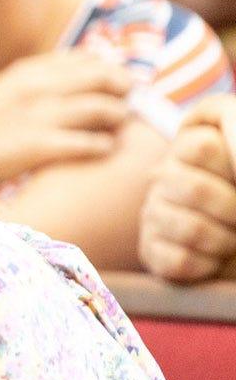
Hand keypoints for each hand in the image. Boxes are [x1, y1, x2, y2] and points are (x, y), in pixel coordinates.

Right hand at [0, 52, 134, 187]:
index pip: (84, 58)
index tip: (118, 78)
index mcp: (25, 72)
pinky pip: (86, 143)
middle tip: (130, 98)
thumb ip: (40, 80)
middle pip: (99, 77)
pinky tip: (104, 148)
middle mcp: (34, 89)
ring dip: (117, 116)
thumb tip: (87, 66)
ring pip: (100, 108)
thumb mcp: (4, 93)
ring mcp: (36, 116)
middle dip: (122, 86)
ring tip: (119, 124)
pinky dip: (102, 145)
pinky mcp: (36, 145)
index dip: (108, 67)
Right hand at [141, 96, 235, 281]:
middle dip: (230, 206)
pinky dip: (207, 264)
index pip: (199, 147)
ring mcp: (154, 215)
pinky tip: (214, 260)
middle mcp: (164, 179)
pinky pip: (176, 260)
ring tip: (233, 241)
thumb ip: (222, 115)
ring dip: (224, 240)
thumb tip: (195, 130)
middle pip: (189, 186)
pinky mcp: (152, 252)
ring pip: (186, 227)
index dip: (231, 165)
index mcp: (189, 151)